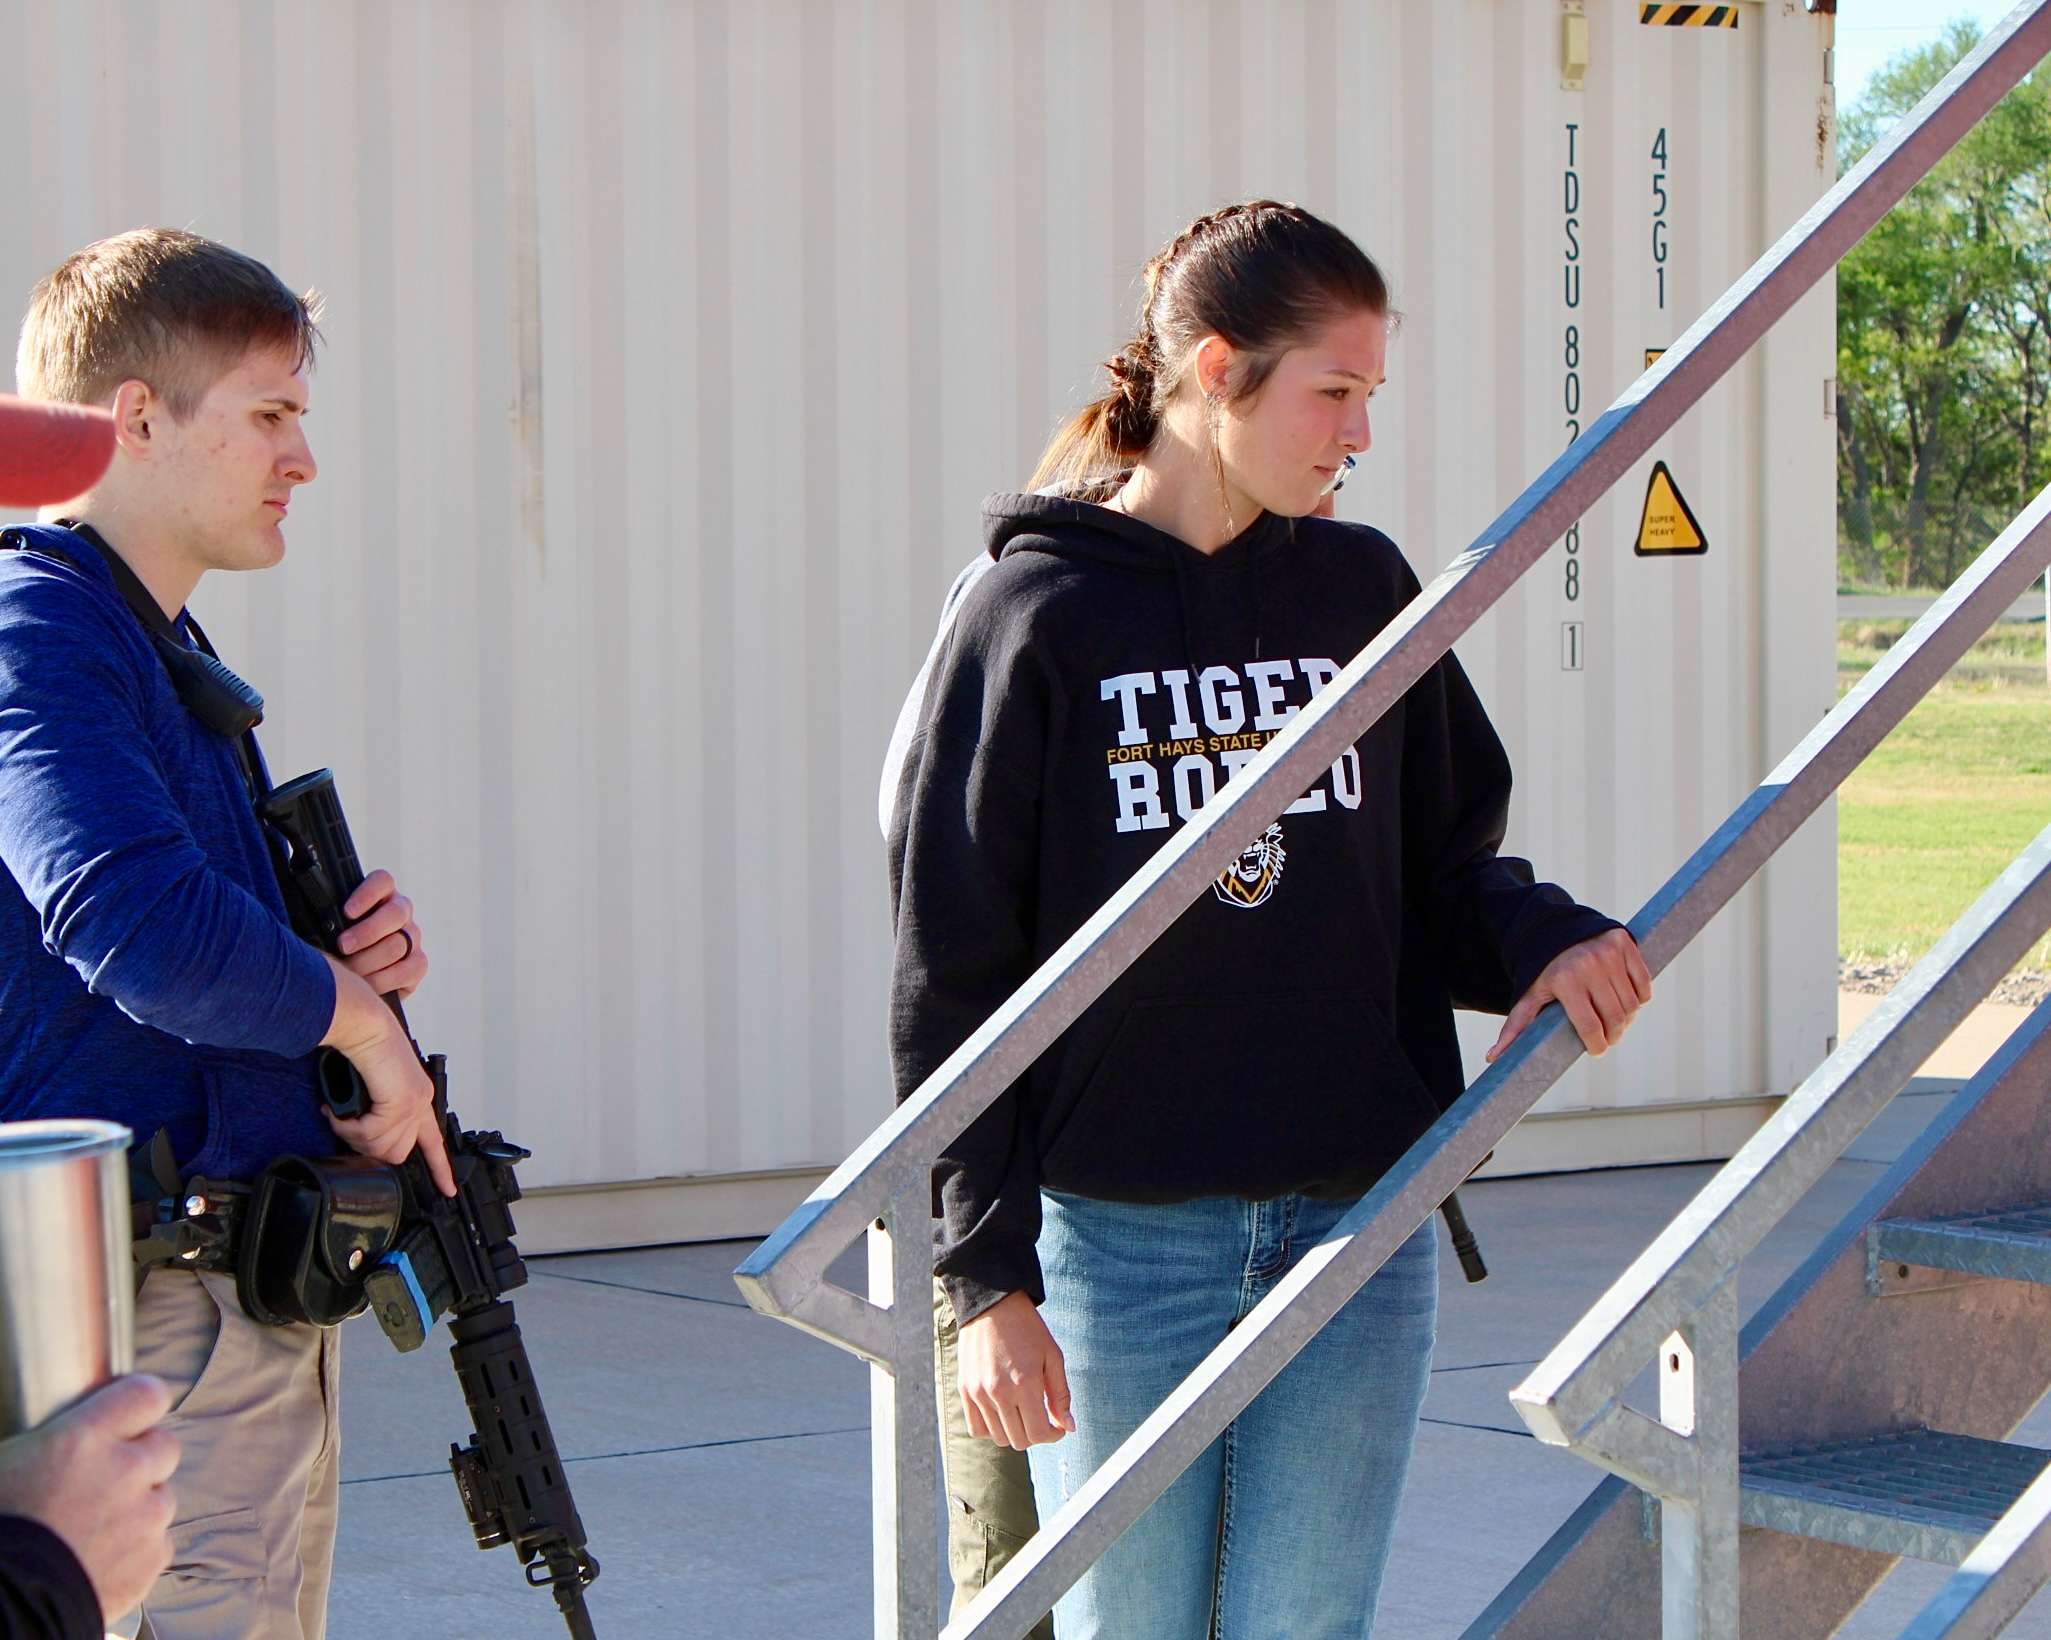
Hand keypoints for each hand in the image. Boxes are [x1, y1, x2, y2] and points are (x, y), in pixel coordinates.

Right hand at [0, 1375, 178, 1620]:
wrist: (1, 1606)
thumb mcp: (11, 1463)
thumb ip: (59, 1440)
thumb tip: (69, 1435)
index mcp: (84, 1438)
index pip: (147, 1395)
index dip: (140, 1405)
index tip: (132, 1415)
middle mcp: (125, 1471)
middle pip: (164, 1447)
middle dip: (142, 1459)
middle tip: (107, 1480)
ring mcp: (144, 1517)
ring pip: (162, 1497)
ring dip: (139, 1507)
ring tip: (96, 1528)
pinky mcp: (151, 1560)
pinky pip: (159, 1543)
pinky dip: (138, 1549)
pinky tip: (103, 1558)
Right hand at [319, 957, 456, 1195]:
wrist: (365, 1026)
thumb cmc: (365, 1049)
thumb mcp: (374, 1087)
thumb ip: (376, 1109)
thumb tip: (359, 1131)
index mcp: (419, 1099)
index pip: (435, 1143)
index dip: (441, 1169)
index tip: (447, 1190)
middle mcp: (421, 1103)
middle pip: (396, 1154)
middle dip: (364, 1146)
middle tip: (346, 1126)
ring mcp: (413, 1103)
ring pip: (380, 1148)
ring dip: (351, 1136)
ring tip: (341, 1114)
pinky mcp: (400, 1102)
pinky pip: (369, 1135)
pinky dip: (347, 1127)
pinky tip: (339, 1111)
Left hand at [334, 869, 426, 1000]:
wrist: (351, 982)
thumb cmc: (335, 948)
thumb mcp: (329, 929)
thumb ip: (328, 920)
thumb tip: (321, 922)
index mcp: (379, 896)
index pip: (382, 881)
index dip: (367, 894)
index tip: (346, 912)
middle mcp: (400, 913)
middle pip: (395, 913)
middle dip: (366, 932)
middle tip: (343, 947)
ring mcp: (412, 938)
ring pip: (398, 944)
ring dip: (369, 961)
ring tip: (348, 973)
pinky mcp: (418, 964)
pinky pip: (409, 969)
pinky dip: (384, 980)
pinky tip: (367, 987)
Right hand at [957, 1291, 1073, 1450]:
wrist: (992, 1305)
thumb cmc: (1028, 1329)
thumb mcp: (1053, 1356)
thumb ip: (1061, 1395)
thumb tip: (1069, 1427)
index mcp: (1025, 1383)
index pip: (1038, 1434)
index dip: (1053, 1436)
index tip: (1057, 1426)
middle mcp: (999, 1392)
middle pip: (1019, 1441)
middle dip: (1036, 1434)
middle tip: (1041, 1416)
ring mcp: (979, 1393)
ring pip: (999, 1438)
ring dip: (1015, 1432)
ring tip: (1021, 1412)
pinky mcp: (965, 1390)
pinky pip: (977, 1429)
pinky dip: (992, 1429)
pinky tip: (1002, 1413)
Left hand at [1487, 928, 1652, 1062]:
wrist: (1555, 928)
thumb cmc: (1543, 969)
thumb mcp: (1530, 995)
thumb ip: (1516, 1027)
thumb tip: (1494, 1058)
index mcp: (1564, 981)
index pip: (1590, 1027)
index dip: (1596, 1046)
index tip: (1596, 1051)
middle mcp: (1589, 966)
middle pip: (1615, 1019)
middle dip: (1613, 1036)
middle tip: (1608, 1039)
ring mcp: (1609, 953)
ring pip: (1632, 1004)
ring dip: (1628, 1019)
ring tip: (1616, 1021)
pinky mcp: (1624, 943)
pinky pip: (1644, 984)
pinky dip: (1640, 998)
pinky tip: (1627, 1001)